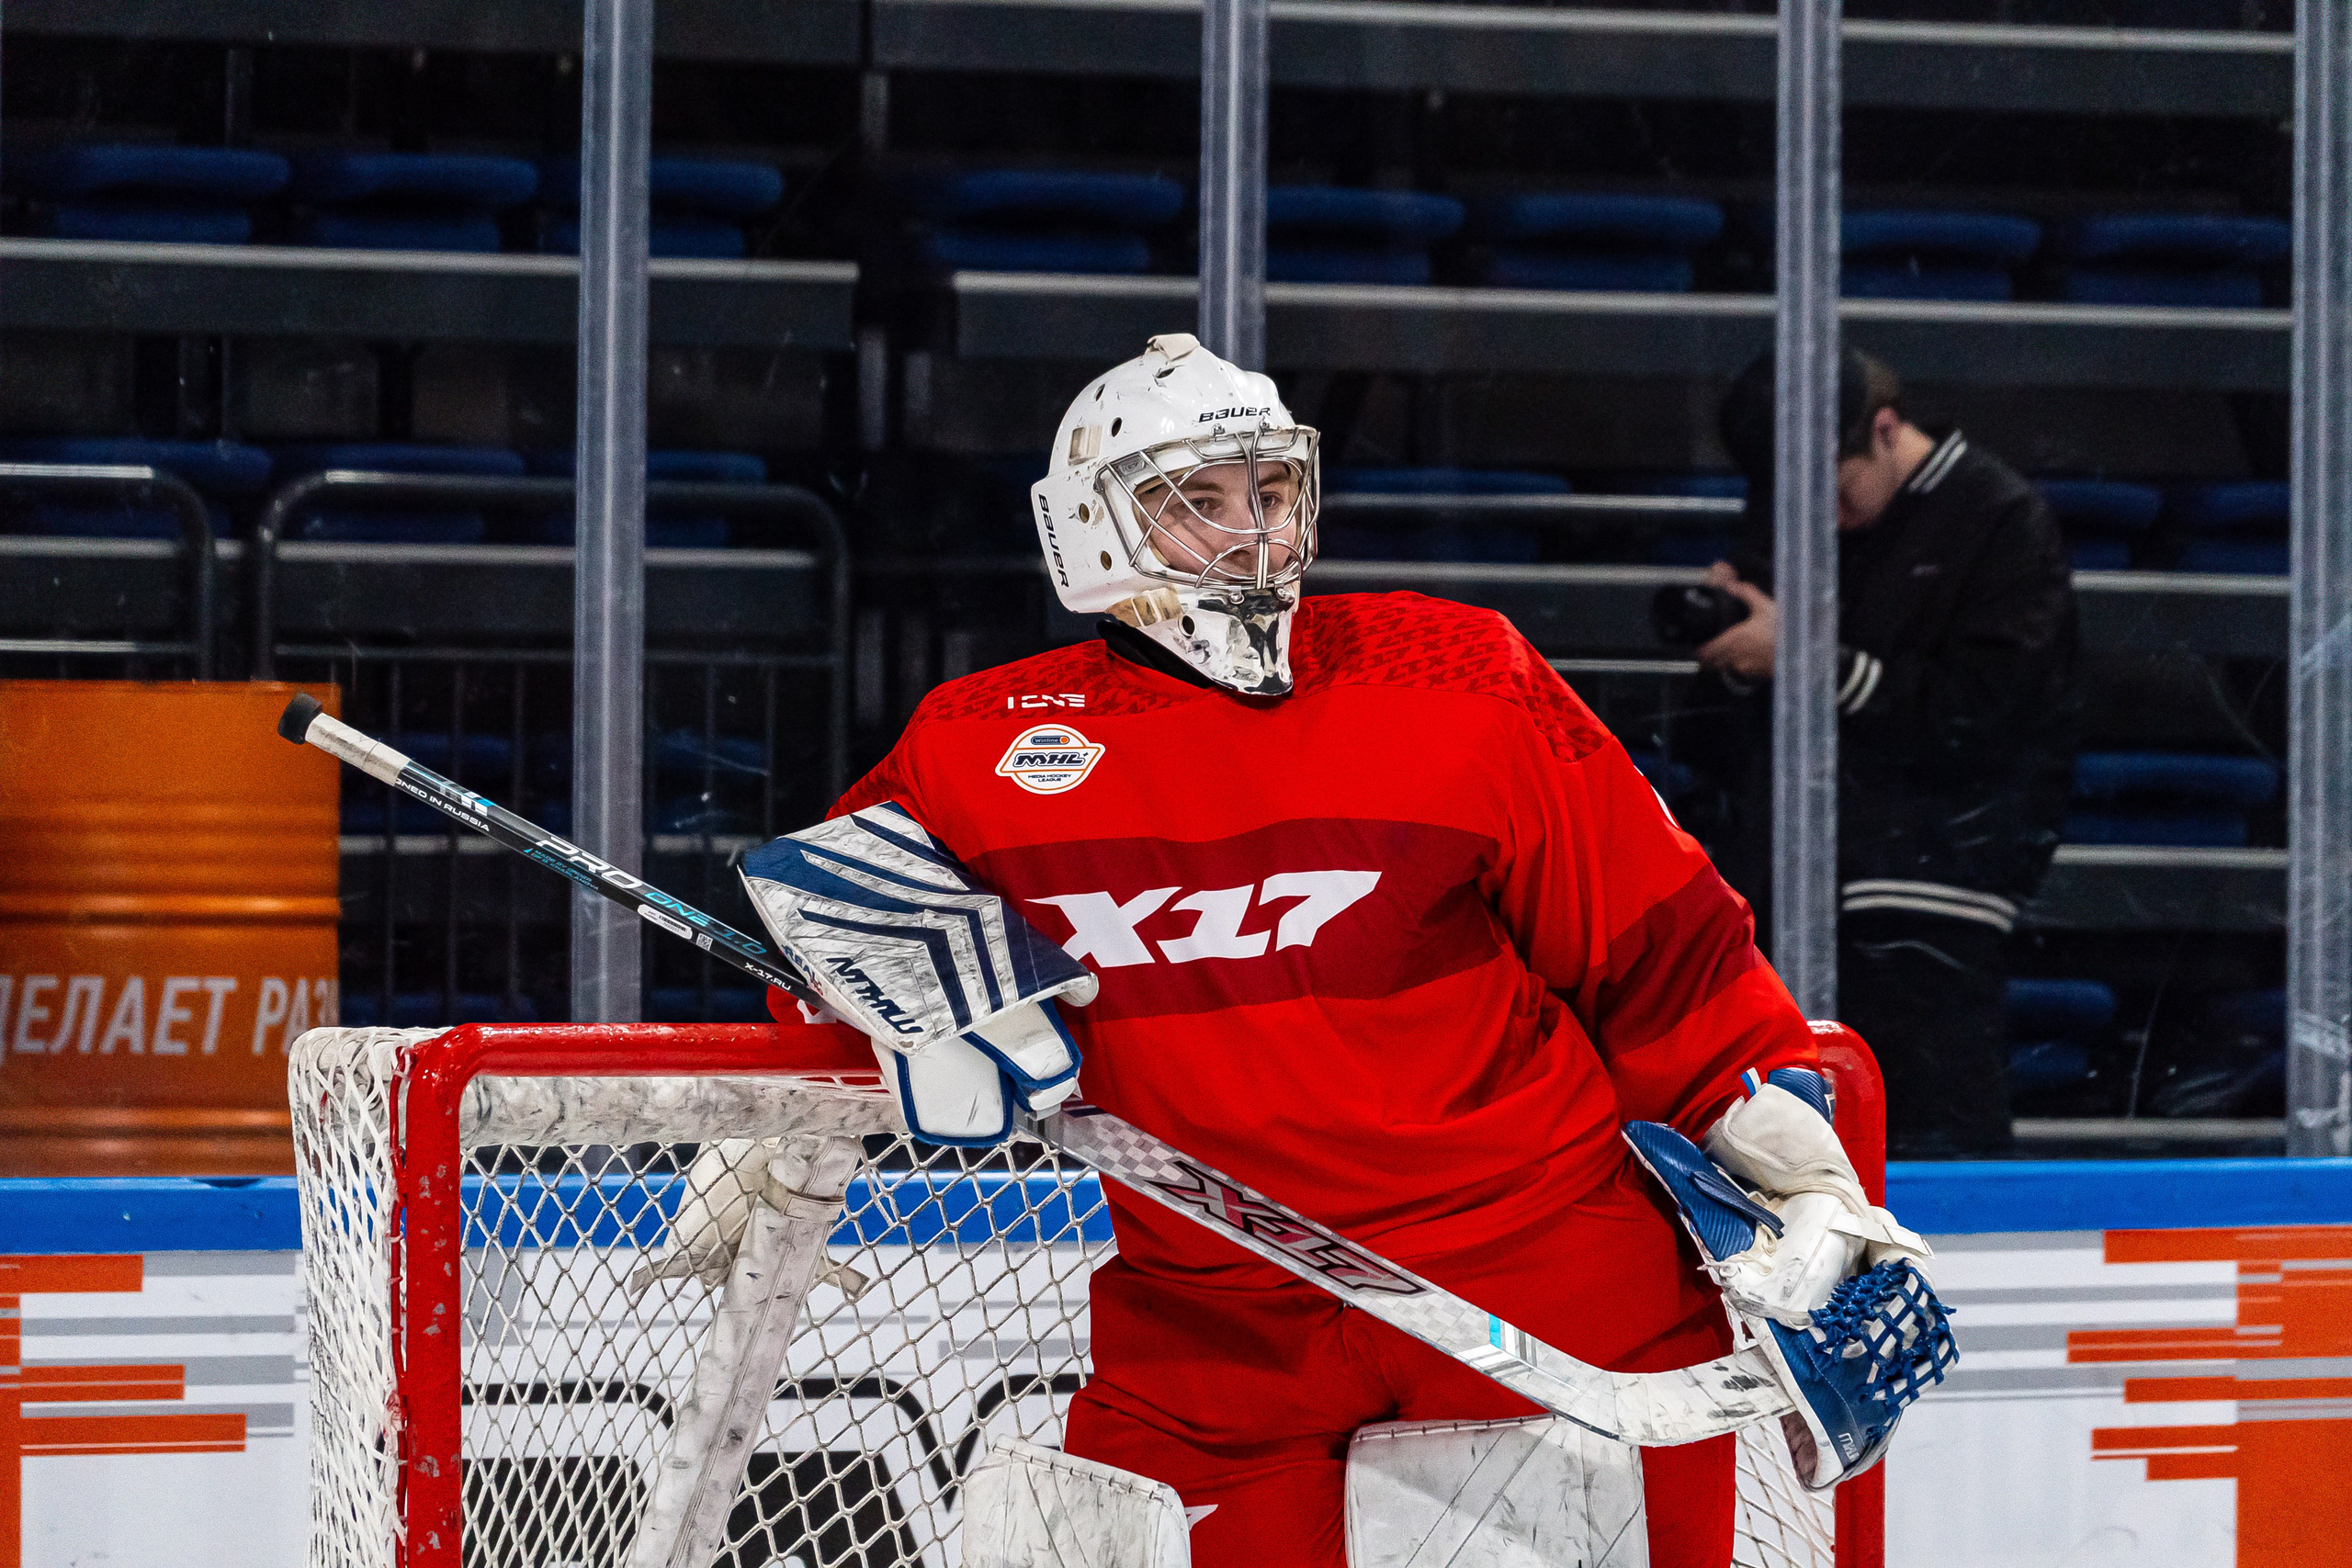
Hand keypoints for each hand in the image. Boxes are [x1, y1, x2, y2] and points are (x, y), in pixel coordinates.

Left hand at [1694, 561, 1777, 681]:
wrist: (1806, 648)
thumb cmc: (1784, 627)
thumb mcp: (1764, 605)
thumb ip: (1745, 593)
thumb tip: (1731, 584)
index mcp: (1733, 641)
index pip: (1705, 653)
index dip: (1698, 653)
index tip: (1695, 650)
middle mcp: (1736, 658)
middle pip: (1713, 664)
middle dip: (1709, 659)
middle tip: (1706, 653)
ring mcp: (1748, 669)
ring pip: (1727, 670)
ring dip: (1725, 664)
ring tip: (1728, 654)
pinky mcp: (1759, 675)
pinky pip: (1744, 674)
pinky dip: (1742, 668)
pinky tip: (1748, 659)